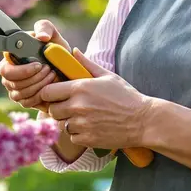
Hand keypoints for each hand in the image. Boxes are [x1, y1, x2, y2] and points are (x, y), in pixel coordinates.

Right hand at [0, 20, 69, 112]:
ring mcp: (15, 89)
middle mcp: (9, 75)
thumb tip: (41, 37)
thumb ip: (45, 28)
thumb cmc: (57, 50)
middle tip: (50, 70)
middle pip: (12, 84)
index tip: (38, 65)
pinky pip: (27, 102)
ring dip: (40, 85)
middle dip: (34, 78)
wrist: (67, 69)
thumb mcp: (53, 35)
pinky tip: (51, 87)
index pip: (4, 69)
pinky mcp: (24, 100)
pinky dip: (40, 95)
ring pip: (20, 94)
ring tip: (53, 75)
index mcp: (10, 59)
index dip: (20, 70)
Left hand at [39, 48, 154, 149]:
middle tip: (71, 107)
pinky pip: (73, 137)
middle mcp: (77, 106)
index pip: (47, 92)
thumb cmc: (126, 96)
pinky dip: (79, 134)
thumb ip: (86, 64)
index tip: (56, 95)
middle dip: (59, 109)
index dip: (49, 94)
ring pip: (62, 125)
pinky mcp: (87, 139)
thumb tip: (74, 51)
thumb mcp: (107, 76)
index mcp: (80, 88)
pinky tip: (92, 128)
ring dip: (69, 122)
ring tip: (85, 118)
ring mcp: (81, 124)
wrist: (143, 120)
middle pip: (52, 110)